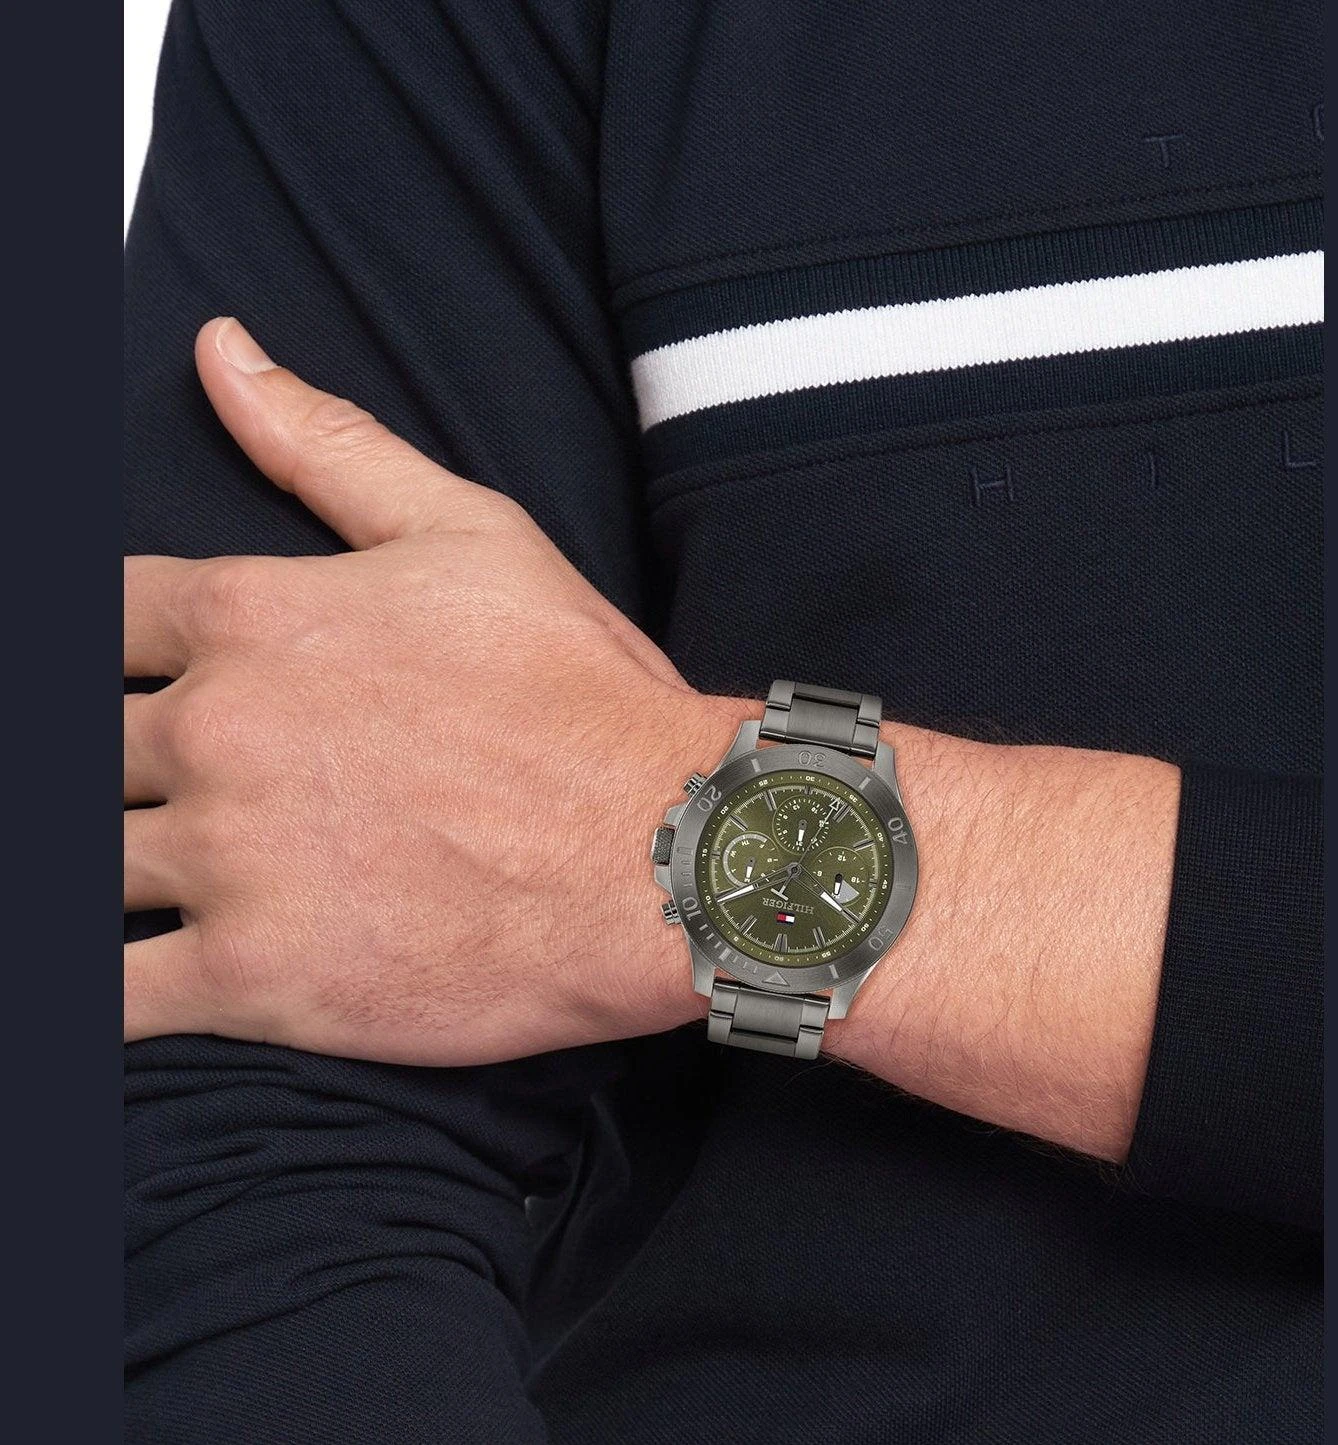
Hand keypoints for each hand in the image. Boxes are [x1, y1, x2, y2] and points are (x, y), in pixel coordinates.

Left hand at [125, 318, 728, 1061]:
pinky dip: (96, 995)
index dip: (103, 658)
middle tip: (176, 792)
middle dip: (109, 771)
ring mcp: (229, 860)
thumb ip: (328, 444)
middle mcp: (217, 731)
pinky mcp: (256, 978)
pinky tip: (137, 978)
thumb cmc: (581, 695)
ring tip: (168, 875)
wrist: (668, 850)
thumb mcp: (471, 535)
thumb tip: (222, 351)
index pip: (93, 620)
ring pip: (77, 869)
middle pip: (73, 752)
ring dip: (109, 870)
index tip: (136, 691)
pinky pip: (106, 999)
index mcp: (253, 616)